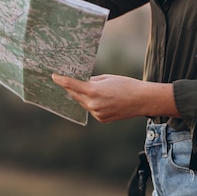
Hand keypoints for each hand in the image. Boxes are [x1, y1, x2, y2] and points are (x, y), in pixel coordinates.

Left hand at [52, 73, 179, 122]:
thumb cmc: (126, 85)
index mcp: (93, 91)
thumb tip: (82, 83)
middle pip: (75, 95)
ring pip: (83, 103)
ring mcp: (97, 113)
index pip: (71, 85)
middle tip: (67, 79)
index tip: (54, 76)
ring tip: (87, 88)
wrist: (142, 100)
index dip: (61, 80)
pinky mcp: (101, 119)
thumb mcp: (107, 78)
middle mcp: (92, 104)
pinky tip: (99, 98)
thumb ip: (92, 81)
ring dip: (82, 96)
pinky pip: (91, 109)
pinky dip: (91, 103)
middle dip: (71, 87)